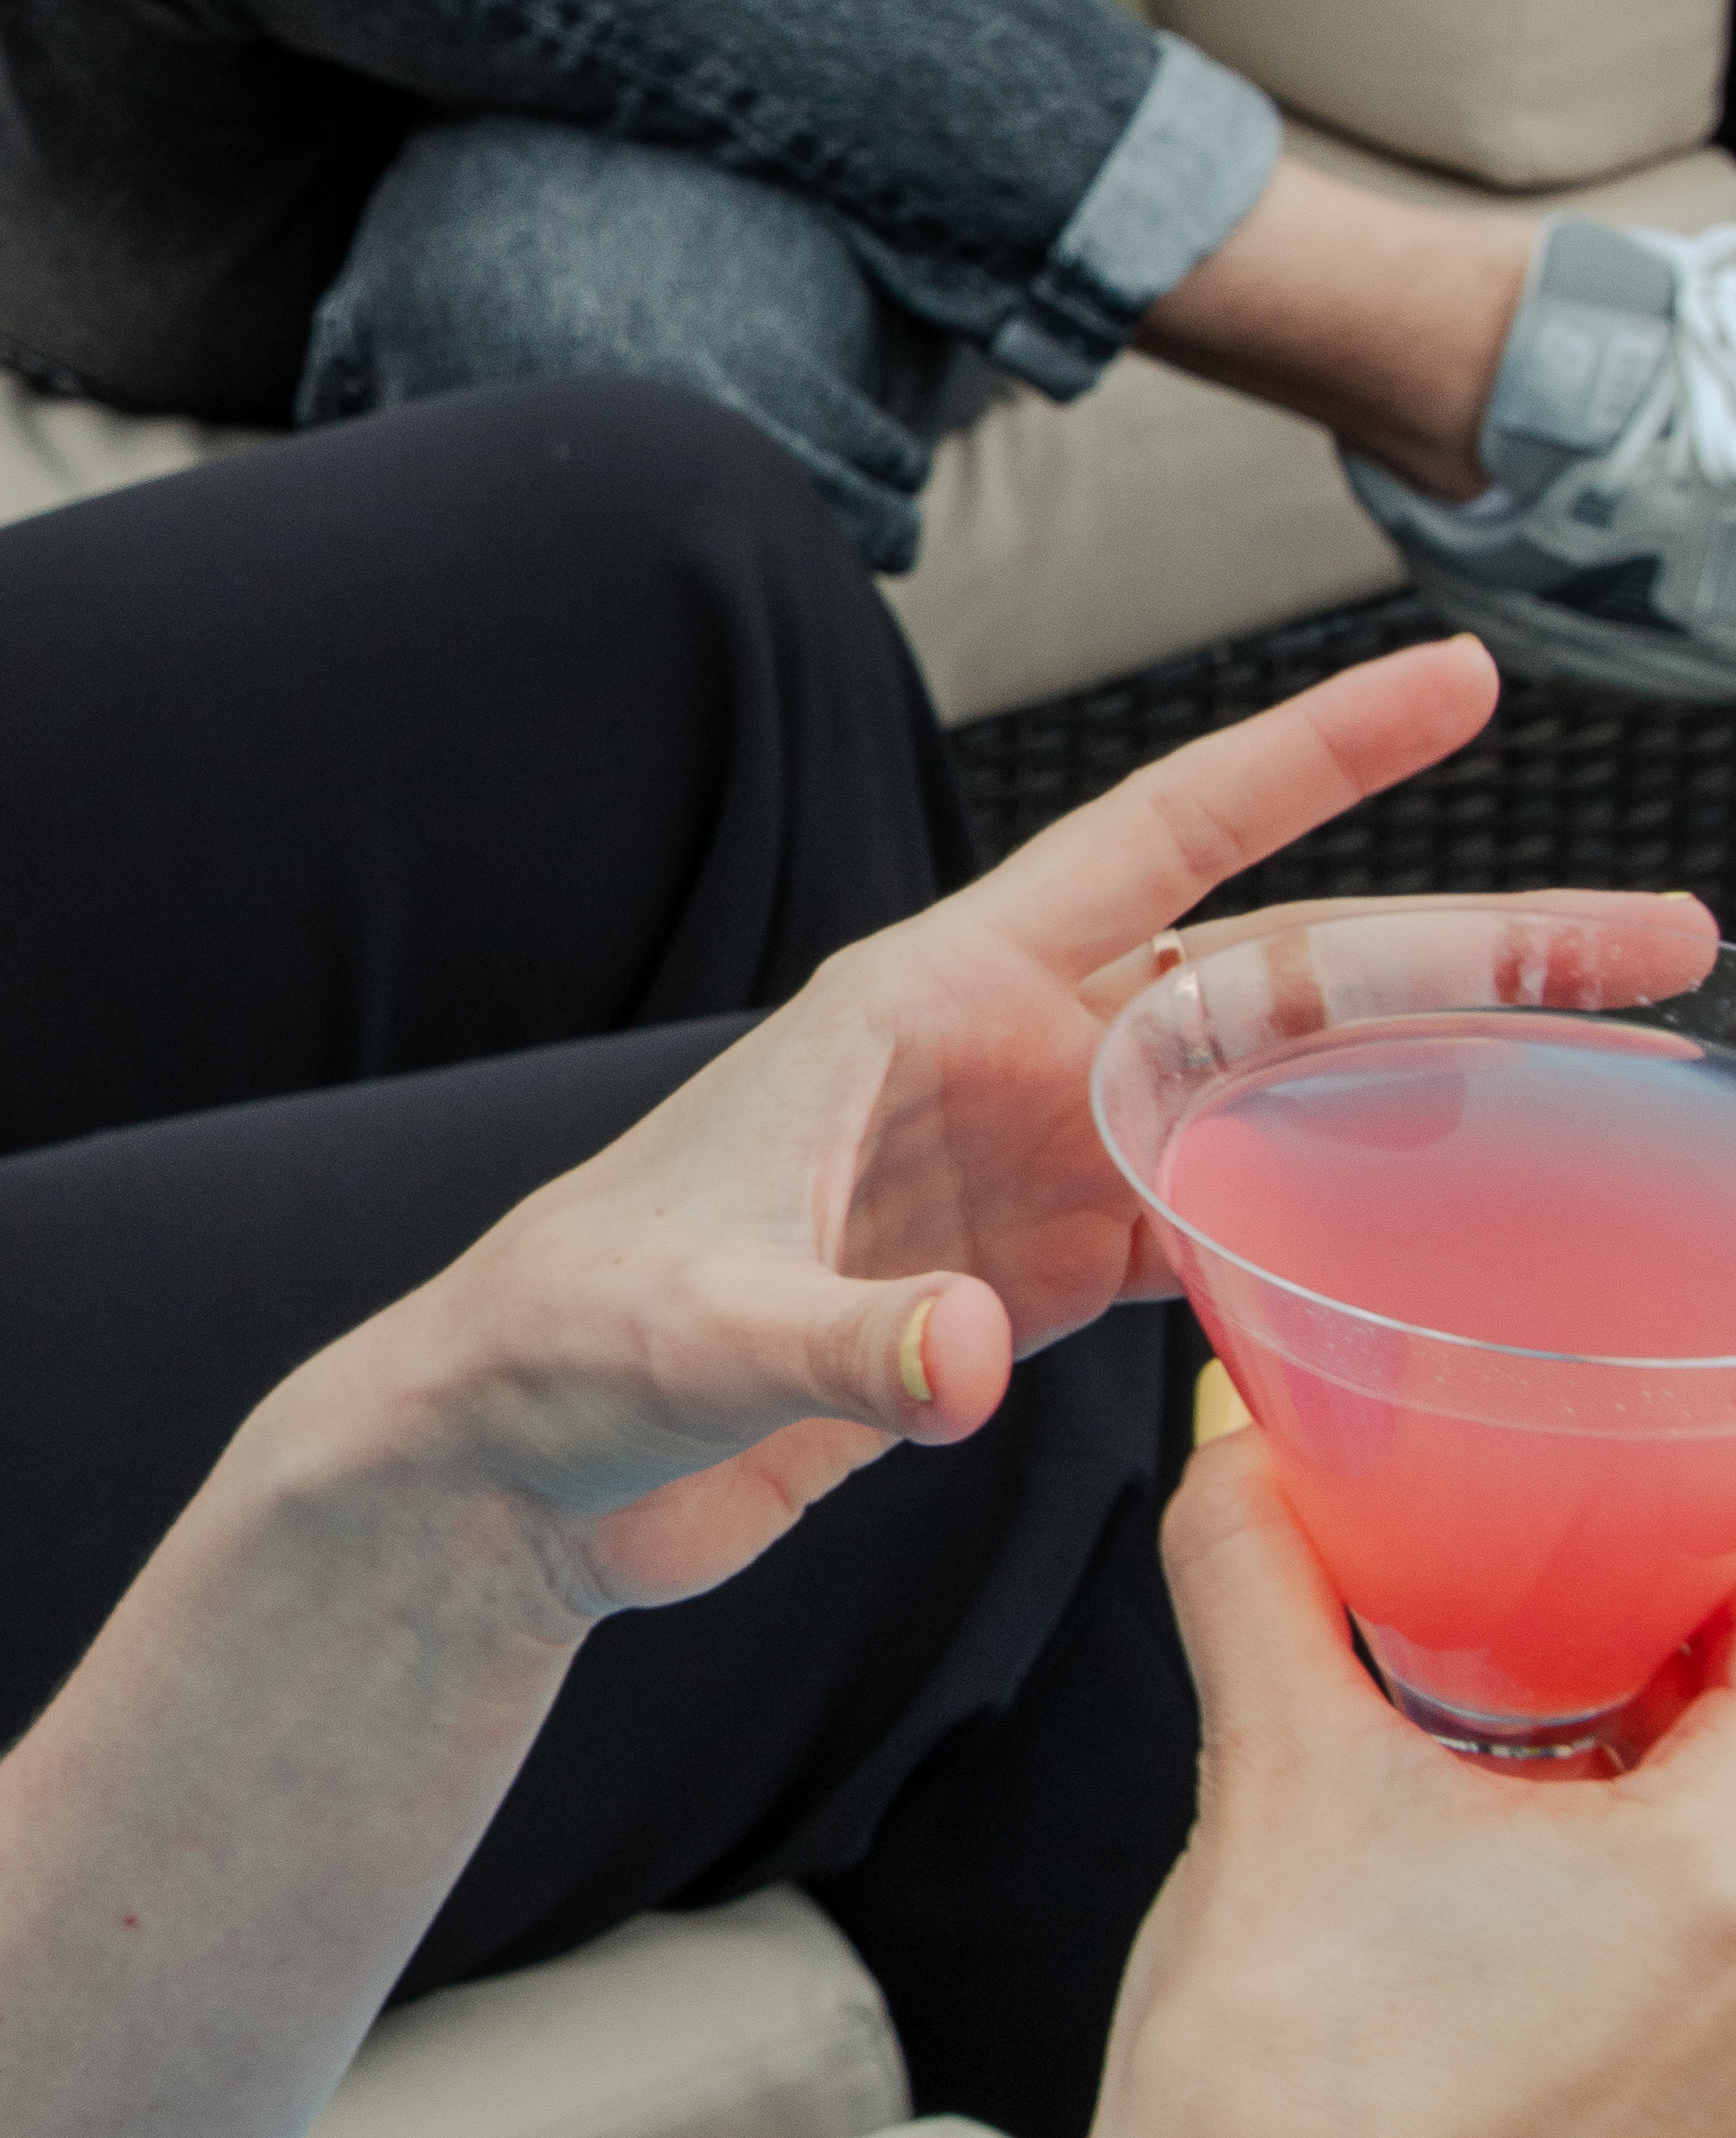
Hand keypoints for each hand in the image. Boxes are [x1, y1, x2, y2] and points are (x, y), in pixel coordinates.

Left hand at [395, 639, 1716, 1626]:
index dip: (1307, 758)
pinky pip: (1223, 1234)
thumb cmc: (568, 1352)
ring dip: (1444, 1088)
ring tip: (1623, 1073)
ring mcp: (1023, 1169)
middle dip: (1473, 947)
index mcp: (919, 999)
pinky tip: (1459, 1252)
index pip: (1154, 842)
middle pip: (1277, 976)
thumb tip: (972, 1363)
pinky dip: (1340, 1236)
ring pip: (1278, 1102)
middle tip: (1665, 935)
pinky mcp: (1025, 1283)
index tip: (1453, 673)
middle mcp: (995, 1058)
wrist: (515, 1464)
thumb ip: (839, 1343)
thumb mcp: (693, 1336)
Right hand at [1059, 1420, 1735, 2137]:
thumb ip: (1260, 1581)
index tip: (1665, 1472)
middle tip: (1611, 1537)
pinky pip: (1716, 1924)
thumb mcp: (1270, 1780)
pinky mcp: (1690, 2111)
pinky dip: (1666, 1832)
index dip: (1713, 1541)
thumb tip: (1246, 1453)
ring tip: (1574, 1648)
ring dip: (1685, 1735)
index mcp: (1719, 1884)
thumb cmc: (1284, 2086)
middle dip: (1695, 1641)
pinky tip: (1540, 1785)